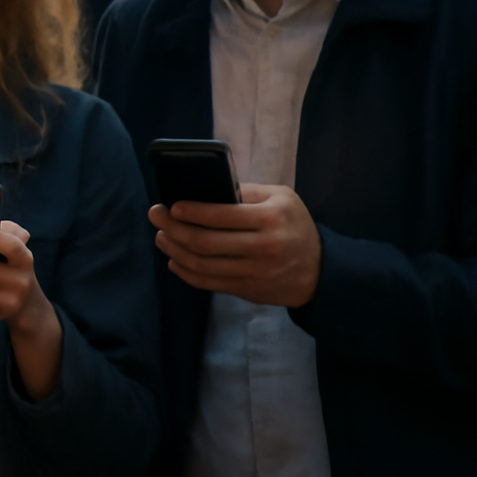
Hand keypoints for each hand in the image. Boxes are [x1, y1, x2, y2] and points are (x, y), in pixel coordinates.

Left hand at [150, 183, 322, 306]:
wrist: (320, 270)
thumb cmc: (294, 225)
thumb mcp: (281, 198)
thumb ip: (246, 192)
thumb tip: (204, 187)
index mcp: (271, 218)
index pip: (222, 215)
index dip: (191, 211)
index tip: (171, 205)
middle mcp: (263, 247)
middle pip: (206, 241)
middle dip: (173, 228)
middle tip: (155, 216)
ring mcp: (255, 272)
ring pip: (203, 264)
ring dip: (175, 250)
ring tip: (161, 237)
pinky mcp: (248, 290)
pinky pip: (209, 283)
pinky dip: (186, 272)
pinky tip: (175, 261)